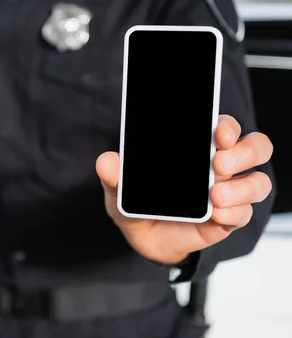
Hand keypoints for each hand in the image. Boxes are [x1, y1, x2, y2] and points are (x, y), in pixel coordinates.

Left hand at [96, 115, 273, 264]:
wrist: (144, 238)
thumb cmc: (139, 203)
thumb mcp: (121, 190)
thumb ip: (114, 175)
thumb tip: (106, 161)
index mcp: (198, 148)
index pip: (225, 127)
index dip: (227, 126)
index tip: (217, 133)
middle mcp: (220, 166)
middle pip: (256, 147)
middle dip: (244, 151)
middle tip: (219, 162)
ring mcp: (229, 192)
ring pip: (258, 182)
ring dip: (242, 187)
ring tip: (215, 196)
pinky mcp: (228, 219)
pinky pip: (244, 213)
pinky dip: (234, 213)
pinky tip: (216, 215)